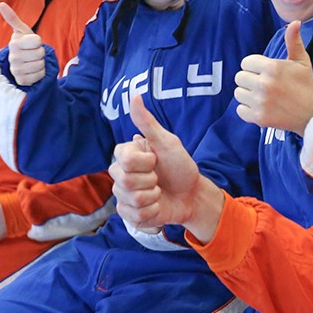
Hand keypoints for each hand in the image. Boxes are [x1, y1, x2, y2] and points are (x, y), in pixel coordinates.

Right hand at [0, 2, 46, 85]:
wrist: (22, 62)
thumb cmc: (24, 44)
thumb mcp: (21, 31)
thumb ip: (12, 18)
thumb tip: (1, 4)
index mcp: (14, 43)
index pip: (38, 41)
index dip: (38, 41)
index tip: (31, 43)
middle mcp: (13, 57)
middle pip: (40, 53)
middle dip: (40, 53)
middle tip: (32, 53)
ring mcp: (16, 70)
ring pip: (41, 65)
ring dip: (40, 63)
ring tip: (32, 61)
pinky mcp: (21, 81)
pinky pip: (39, 75)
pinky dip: (40, 73)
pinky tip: (32, 71)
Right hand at [110, 94, 223, 240]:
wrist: (192, 195)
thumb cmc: (180, 166)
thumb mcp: (167, 143)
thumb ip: (147, 122)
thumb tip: (135, 96)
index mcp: (126, 155)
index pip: (124, 160)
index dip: (145, 163)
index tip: (156, 160)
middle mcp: (120, 174)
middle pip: (124, 182)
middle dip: (150, 182)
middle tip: (159, 179)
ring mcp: (123, 195)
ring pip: (130, 200)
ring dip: (153, 198)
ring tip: (159, 193)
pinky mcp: (129, 214)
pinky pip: (134, 216)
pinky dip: (152, 213)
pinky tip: (157, 207)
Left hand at [233, 21, 312, 132]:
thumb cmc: (306, 85)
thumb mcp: (302, 61)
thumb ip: (293, 41)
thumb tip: (295, 22)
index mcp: (272, 67)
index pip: (246, 63)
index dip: (254, 67)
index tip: (265, 72)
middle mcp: (264, 84)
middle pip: (240, 77)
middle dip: (250, 80)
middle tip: (265, 85)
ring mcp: (260, 102)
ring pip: (238, 93)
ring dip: (248, 94)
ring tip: (263, 96)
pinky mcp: (258, 118)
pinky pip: (239, 109)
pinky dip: (247, 109)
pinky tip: (261, 107)